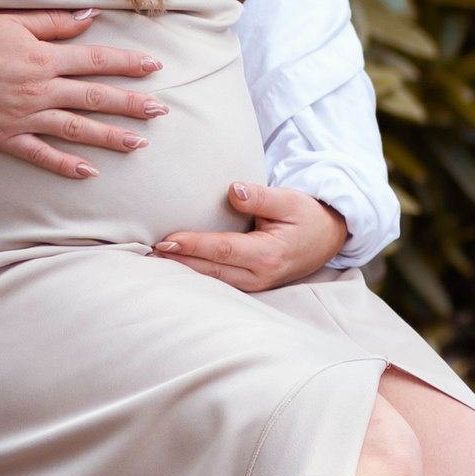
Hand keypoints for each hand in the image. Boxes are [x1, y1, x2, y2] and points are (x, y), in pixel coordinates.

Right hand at [0, 9, 164, 180]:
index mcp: (43, 59)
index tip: (155, 68)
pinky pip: (40, 154)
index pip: (96, 61)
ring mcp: (24, 116)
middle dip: (131, 104)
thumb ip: (54, 22)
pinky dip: (65, 164)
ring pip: (76, 129)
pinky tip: (90, 172)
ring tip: (138, 143)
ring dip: (109, 136)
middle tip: (161, 112)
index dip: (128, 64)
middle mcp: (39, 90)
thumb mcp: (12, 22)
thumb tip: (92, 16)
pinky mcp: (7, 137)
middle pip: (95, 97)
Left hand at [153, 182, 348, 291]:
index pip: (223, 250)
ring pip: (212, 281)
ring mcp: (255, 285)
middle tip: (146, 254)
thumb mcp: (290, 200)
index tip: (166, 239)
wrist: (328, 238)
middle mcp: (260, 276)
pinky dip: (195, 276)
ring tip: (153, 262)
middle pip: (211, 272)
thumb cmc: (307, 216)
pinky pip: (218, 283)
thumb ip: (261, 196)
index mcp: (268, 255)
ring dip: (183, 272)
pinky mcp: (250, 285)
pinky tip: (176, 268)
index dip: (194, 246)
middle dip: (178, 263)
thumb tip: (234, 189)